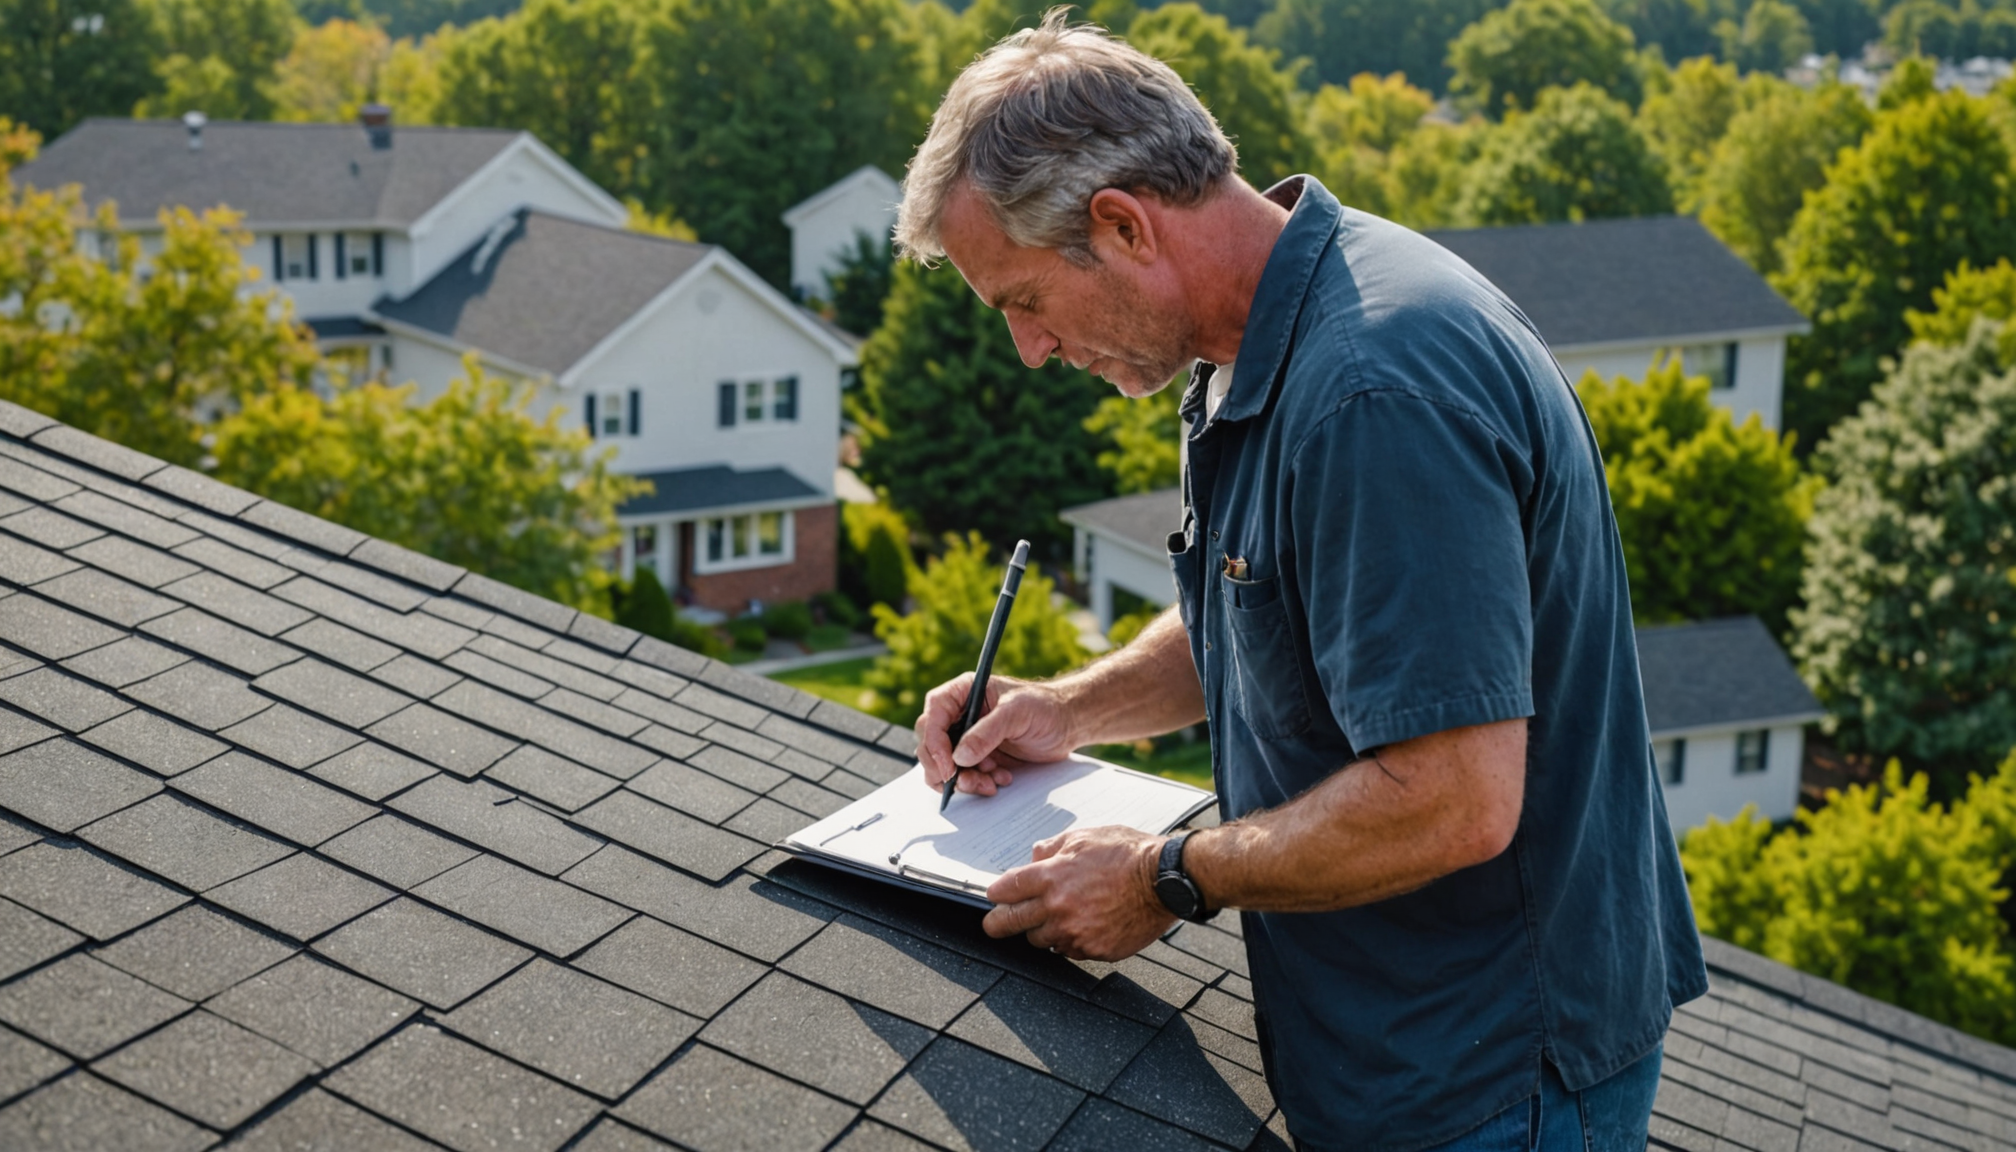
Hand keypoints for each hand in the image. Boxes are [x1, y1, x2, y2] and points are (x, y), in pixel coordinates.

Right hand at [916, 674, 1077, 797]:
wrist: (1067, 725)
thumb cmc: (1045, 707)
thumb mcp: (1017, 713)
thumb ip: (987, 733)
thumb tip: (959, 756)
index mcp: (964, 693)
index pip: (934, 714)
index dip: (934, 740)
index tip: (947, 764)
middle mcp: (960, 715)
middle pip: (931, 743)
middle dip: (945, 767)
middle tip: (965, 781)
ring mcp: (966, 738)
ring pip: (944, 765)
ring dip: (964, 780)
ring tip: (990, 782)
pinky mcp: (977, 758)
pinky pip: (963, 776)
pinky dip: (977, 783)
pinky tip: (1000, 779)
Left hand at [981, 826, 1174, 960]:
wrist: (1164, 880)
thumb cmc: (1128, 854)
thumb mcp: (1084, 837)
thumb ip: (1051, 848)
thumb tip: (1033, 857)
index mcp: (1051, 877)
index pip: (1004, 891)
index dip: (996, 893)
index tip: (996, 896)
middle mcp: (1057, 908)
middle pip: (1008, 923)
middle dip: (997, 923)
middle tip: (995, 923)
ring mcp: (1075, 933)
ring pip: (1040, 941)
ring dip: (1043, 930)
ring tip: (1062, 915)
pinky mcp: (1094, 950)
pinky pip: (1070, 951)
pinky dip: (1072, 940)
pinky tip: (1087, 923)